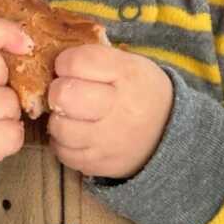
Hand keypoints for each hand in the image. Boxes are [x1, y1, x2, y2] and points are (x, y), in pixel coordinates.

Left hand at [46, 44, 172, 178]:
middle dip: (58, 90)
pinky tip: (76, 134)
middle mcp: (121, 109)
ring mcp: (110, 142)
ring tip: (71, 114)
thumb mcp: (129, 63)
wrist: (169, 133)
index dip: (64, 62)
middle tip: (67, 92)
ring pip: (59, 128)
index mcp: (128, 75)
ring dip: (59, 118)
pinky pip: (64, 154)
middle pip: (63, 95)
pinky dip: (63, 143)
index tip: (69, 67)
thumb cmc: (140, 91)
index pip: (76, 63)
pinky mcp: (102, 165)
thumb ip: (94, 58)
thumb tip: (55, 63)